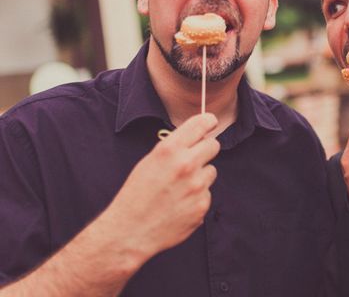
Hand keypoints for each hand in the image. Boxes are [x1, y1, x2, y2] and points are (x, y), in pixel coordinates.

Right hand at [100, 113, 220, 262]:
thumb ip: (174, 148)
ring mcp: (196, 186)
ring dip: (200, 176)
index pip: (201, 124)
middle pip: (214, 145)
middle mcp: (186, 164)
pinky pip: (207, 193)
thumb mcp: (149, 161)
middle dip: (205, 150)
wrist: (130, 231)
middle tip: (194, 159)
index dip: (208, 122)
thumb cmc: (137, 194)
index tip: (211, 123)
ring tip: (179, 188)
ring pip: (211, 171)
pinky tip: (180, 204)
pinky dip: (197, 197)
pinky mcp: (202, 204)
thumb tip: (196, 137)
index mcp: (169, 150)